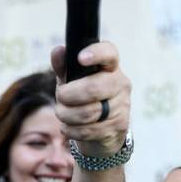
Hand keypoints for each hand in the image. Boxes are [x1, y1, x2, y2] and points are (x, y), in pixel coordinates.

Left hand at [51, 42, 130, 156]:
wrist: (101, 129)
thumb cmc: (83, 97)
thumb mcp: (72, 79)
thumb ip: (64, 66)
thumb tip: (58, 51)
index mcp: (110, 67)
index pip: (109, 54)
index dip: (96, 54)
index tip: (81, 58)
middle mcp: (120, 84)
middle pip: (93, 88)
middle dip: (68, 95)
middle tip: (60, 97)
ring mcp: (122, 106)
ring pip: (88, 113)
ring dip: (66, 115)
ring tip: (62, 113)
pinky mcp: (118, 126)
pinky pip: (88, 130)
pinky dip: (71, 130)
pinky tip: (69, 127)